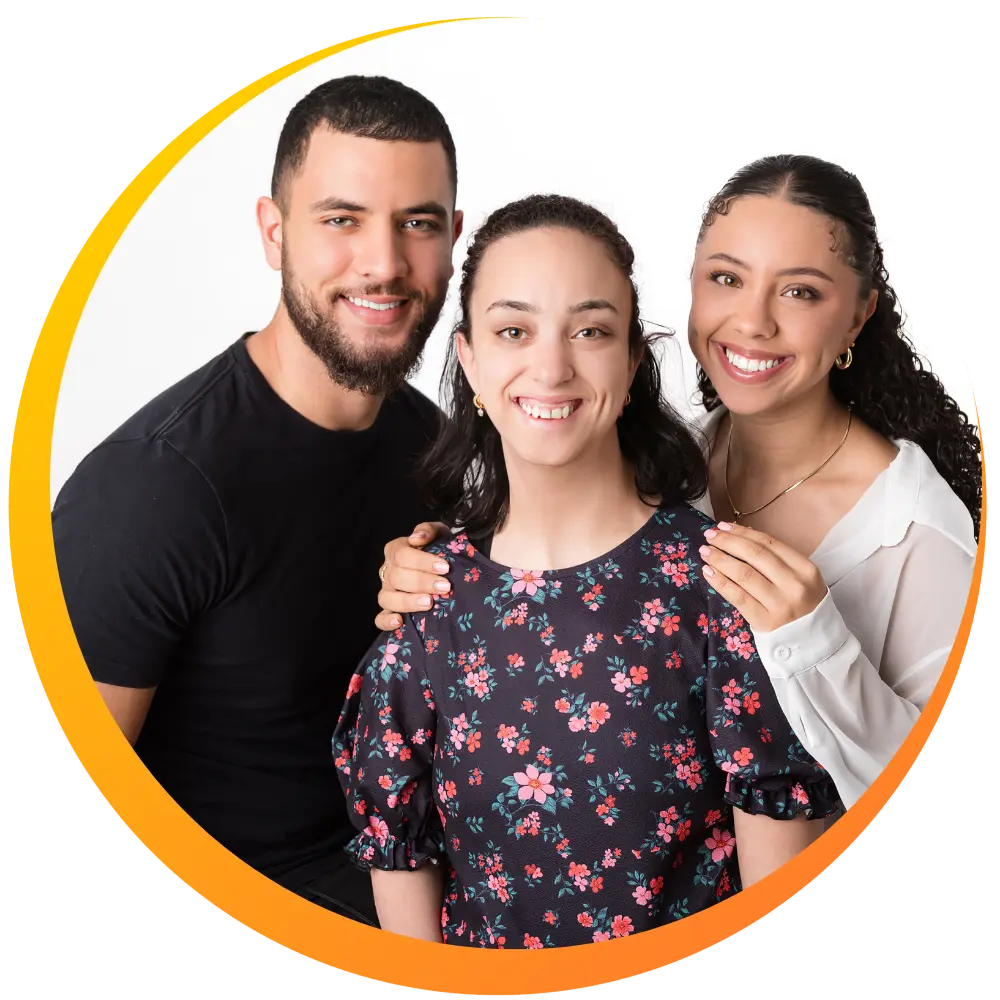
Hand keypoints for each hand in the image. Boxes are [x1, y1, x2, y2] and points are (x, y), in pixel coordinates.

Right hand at [375, 521, 451, 630]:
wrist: (443, 567)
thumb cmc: (439, 549)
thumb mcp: (438, 534)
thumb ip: (428, 530)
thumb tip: (416, 538)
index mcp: (395, 550)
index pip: (402, 555)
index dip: (422, 561)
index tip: (444, 567)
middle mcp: (388, 571)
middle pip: (396, 577)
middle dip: (422, 582)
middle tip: (444, 587)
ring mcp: (387, 592)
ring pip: (387, 598)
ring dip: (407, 601)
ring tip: (428, 603)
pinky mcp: (389, 610)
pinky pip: (380, 619)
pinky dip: (386, 621)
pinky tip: (400, 621)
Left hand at [698, 521, 827, 632]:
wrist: (812, 642)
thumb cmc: (802, 604)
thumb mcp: (800, 578)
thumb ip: (777, 559)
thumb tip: (741, 535)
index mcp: (806, 569)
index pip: (769, 544)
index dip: (743, 532)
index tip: (723, 526)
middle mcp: (794, 585)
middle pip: (755, 555)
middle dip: (728, 542)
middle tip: (709, 535)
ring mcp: (779, 604)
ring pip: (744, 574)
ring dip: (720, 559)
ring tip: (705, 551)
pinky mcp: (764, 621)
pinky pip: (737, 596)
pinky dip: (720, 582)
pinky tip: (708, 572)